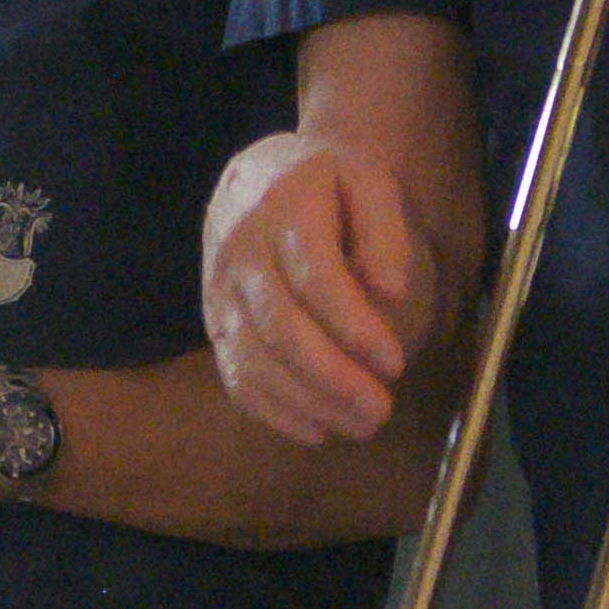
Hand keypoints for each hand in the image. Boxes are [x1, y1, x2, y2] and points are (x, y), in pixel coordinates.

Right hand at [206, 130, 437, 444]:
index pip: (314, 278)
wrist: (258, 178)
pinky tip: (317, 429)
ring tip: (360, 425)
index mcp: (282, 209)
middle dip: (331, 377)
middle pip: (278, 328)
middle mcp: (238, 252)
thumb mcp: (367, 182)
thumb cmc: (326, 185)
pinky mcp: (214, 324)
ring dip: (307, 402)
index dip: (353, 326)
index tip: (395, 362)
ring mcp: (218, 292)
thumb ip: (384, 231)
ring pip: (253, 360)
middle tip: (381, 410)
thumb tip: (390, 292)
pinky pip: (235, 376)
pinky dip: (274, 411)